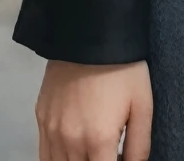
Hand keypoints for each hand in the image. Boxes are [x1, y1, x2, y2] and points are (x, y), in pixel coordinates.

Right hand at [36, 59, 151, 160]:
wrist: (92, 34)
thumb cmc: (124, 70)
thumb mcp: (143, 105)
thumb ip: (140, 145)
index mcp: (98, 140)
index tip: (119, 157)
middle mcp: (70, 142)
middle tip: (110, 151)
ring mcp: (51, 132)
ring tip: (93, 150)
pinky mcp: (40, 119)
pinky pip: (44, 154)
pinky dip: (57, 158)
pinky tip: (74, 149)